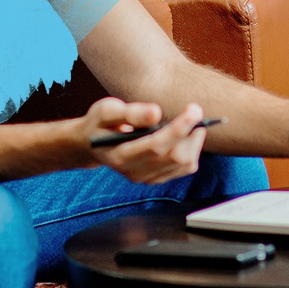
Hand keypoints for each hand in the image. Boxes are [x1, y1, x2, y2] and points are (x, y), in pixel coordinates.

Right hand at [81, 98, 205, 184]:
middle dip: (190, 132)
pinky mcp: (156, 178)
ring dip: (193, 140)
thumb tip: (156, 113)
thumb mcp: (106, 111)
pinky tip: (185, 134)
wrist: (93, 143)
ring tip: (189, 120)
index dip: (178, 128)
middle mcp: (134, 172)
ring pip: (184, 163)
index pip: (156, 146)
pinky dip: (192, 149)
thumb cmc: (101, 123)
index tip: (194, 111)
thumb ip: (130, 113)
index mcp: (120, 155)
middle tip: (194, 109)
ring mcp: (146, 178)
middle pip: (174, 156)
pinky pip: (184, 168)